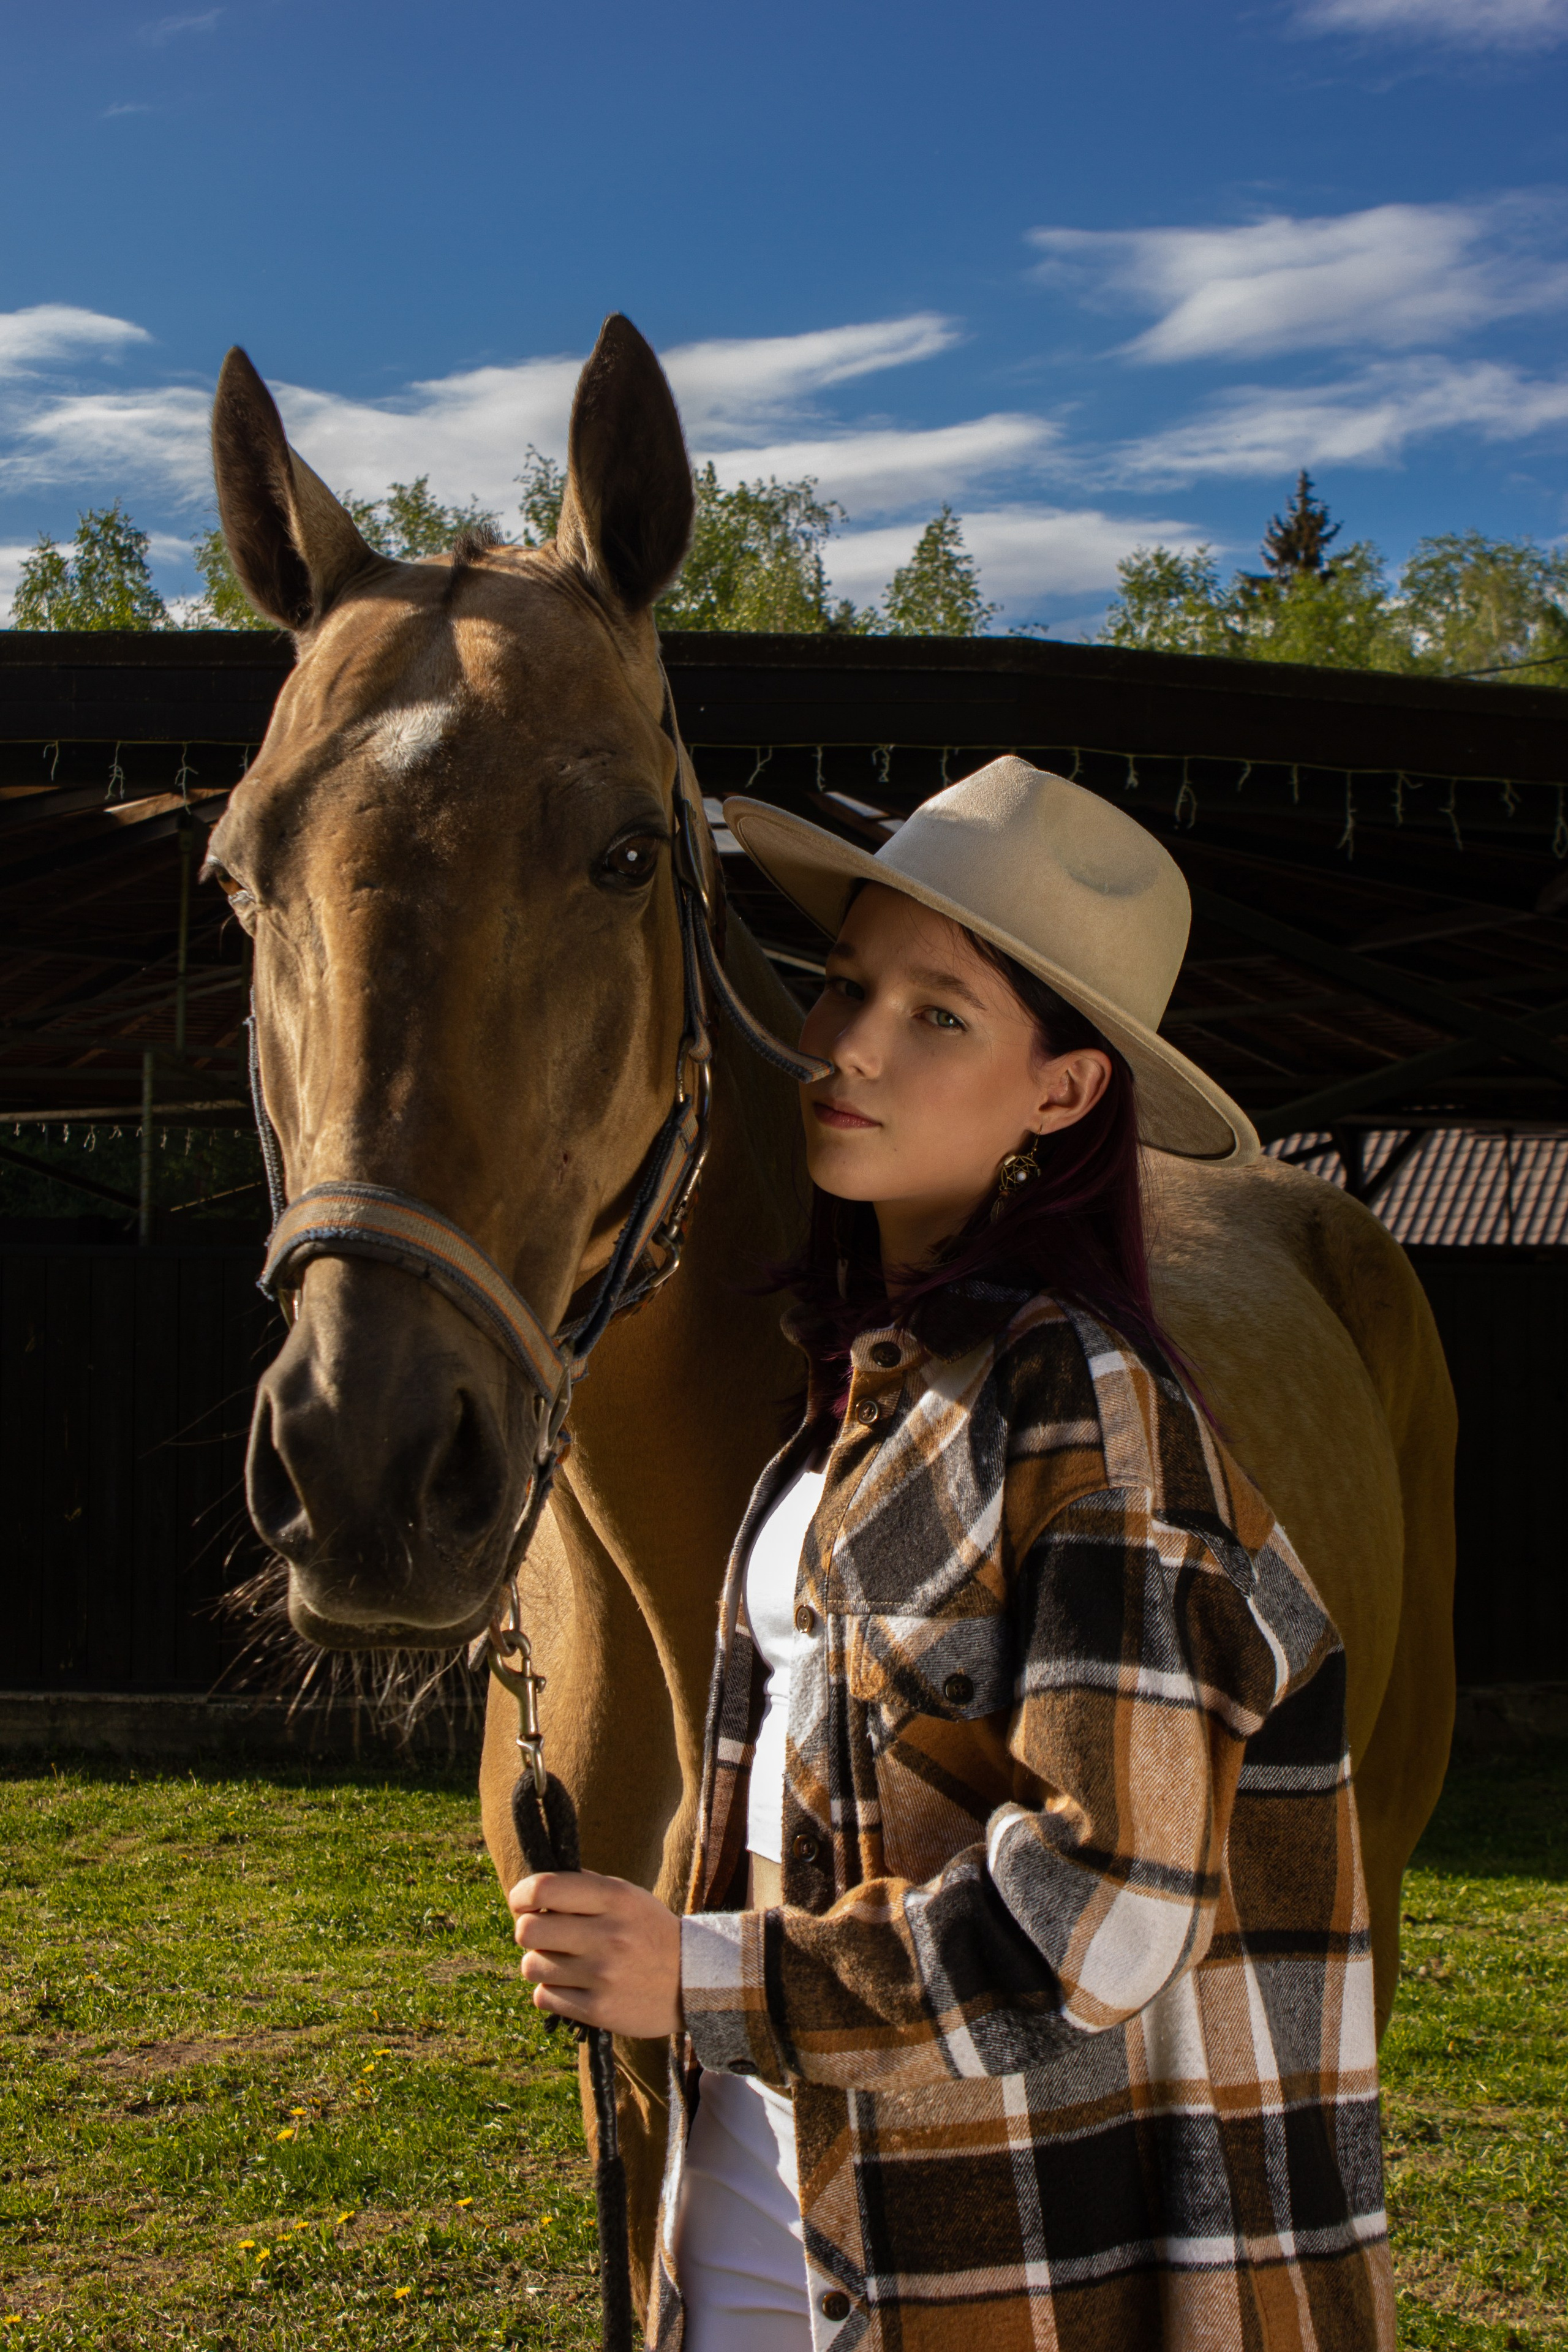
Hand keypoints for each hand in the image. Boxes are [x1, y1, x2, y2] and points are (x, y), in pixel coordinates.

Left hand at [508, 1869, 682, 2037]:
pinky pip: (544, 1998)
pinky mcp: (599, 2010)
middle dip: (528, 1932)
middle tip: (545, 1936)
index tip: (522, 1902)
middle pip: (528, 1930)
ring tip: (563, 1963)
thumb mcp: (627, 1896)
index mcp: (614, 1898)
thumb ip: (584, 1887)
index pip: (543, 1888)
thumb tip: (534, 1889)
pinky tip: (572, 1986)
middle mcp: (607, 1934)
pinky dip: (551, 1992)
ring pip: (532, 1966)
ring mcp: (603, 1975)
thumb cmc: (650, 1933)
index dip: (521, 1895)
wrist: (694, 1982)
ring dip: (540, 1964)